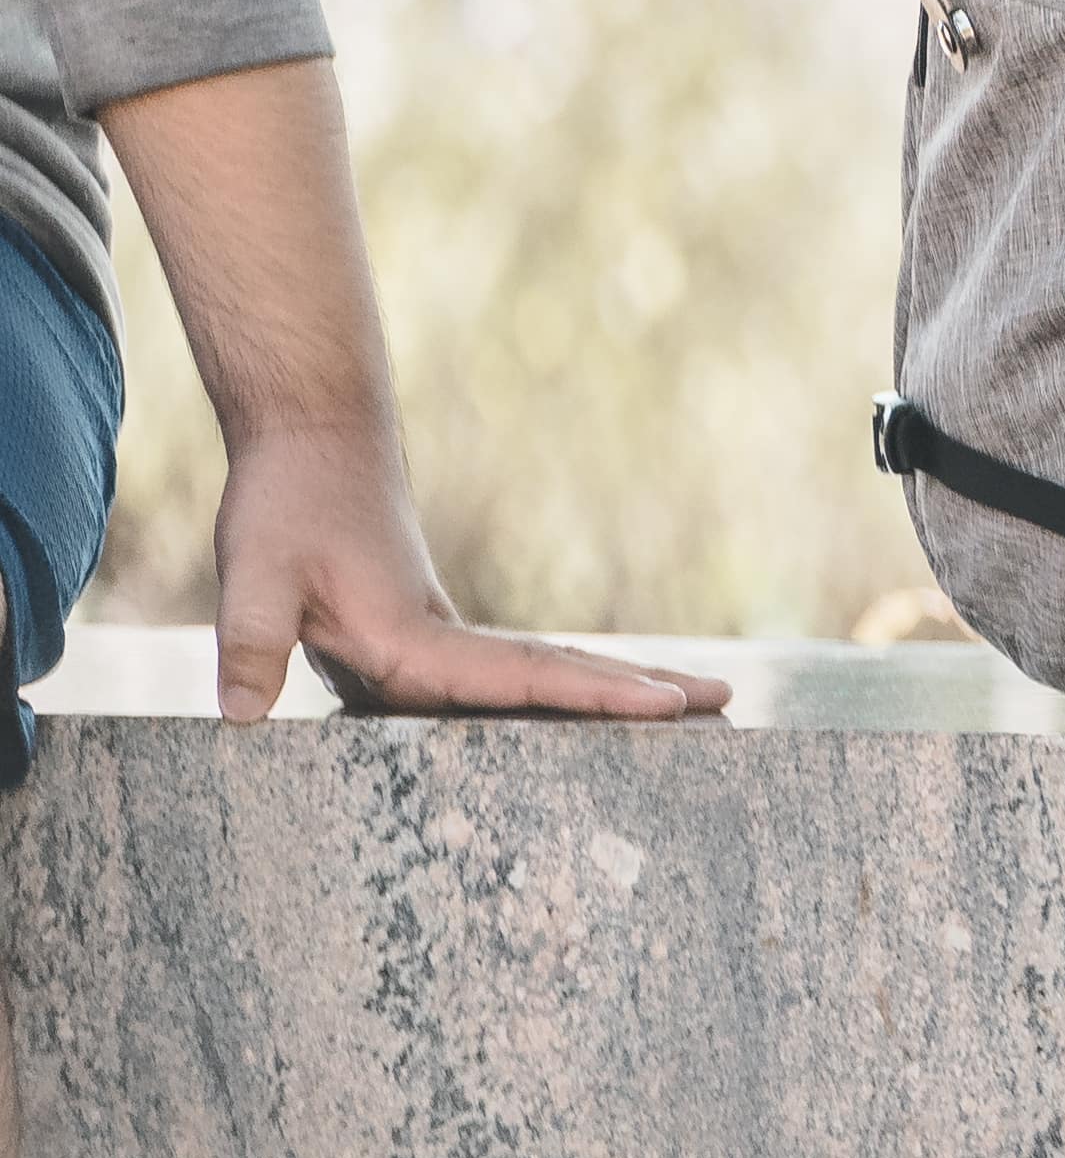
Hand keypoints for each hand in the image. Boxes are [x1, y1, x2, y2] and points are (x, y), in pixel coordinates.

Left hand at [208, 424, 727, 723]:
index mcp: (413, 636)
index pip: (519, 676)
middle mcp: (445, 639)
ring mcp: (444, 637)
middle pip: (560, 671)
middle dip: (642, 690)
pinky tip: (582, 711)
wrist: (314, 439)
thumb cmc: (286, 505)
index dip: (595, 695)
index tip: (668, 705)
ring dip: (615, 686)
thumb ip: (250, 641)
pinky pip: (510, 673)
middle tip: (728, 700)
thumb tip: (242, 718)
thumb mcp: (255, 571)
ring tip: (692, 702)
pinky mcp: (428, 636)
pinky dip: (563, 688)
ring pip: (544, 669)